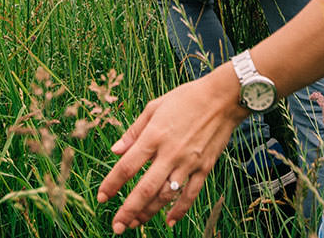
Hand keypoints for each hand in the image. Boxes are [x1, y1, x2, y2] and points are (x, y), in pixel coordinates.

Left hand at [97, 67, 245, 231]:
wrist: (222, 98)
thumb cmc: (186, 98)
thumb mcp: (155, 106)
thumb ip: (134, 131)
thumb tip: (115, 150)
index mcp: (154, 135)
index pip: (127, 166)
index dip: (112, 184)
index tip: (101, 197)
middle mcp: (169, 152)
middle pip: (145, 188)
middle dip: (128, 210)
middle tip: (117, 226)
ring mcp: (188, 162)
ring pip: (166, 195)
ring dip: (149, 212)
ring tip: (136, 224)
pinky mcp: (204, 167)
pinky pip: (191, 194)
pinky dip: (180, 210)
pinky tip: (169, 221)